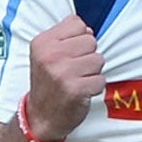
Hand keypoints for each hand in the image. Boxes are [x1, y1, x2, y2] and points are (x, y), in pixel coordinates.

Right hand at [25, 18, 104, 141]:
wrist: (40, 117)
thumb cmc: (47, 84)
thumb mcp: (45, 54)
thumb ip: (65, 37)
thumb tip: (89, 31)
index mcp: (43, 42)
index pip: (78, 24)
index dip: (79, 39)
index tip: (69, 54)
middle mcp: (51, 56)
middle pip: (91, 41)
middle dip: (88, 55)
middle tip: (74, 70)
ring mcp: (63, 73)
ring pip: (98, 60)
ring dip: (92, 72)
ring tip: (77, 80)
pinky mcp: (75, 90)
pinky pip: (100, 80)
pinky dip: (95, 87)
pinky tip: (81, 92)